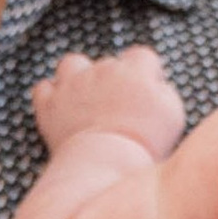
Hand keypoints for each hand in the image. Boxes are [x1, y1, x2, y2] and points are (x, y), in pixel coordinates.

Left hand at [32, 43, 184, 159]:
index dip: (145, 73)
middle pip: (109, 64)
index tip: (146, 93)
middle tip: (119, 109)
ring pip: (72, 64)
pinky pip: (44, 88)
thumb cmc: (145, 142)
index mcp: (135, 69)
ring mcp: (73, 84)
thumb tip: (156, 85)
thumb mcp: (173, 114)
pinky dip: (51, 96)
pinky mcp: (50, 104)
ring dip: (77, 76)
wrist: (106, 162)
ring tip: (85, 98)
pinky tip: (60, 109)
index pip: (142, 56)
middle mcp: (102, 69)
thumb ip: (164, 91)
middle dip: (114, 80)